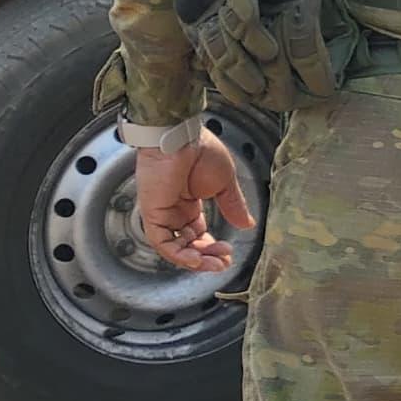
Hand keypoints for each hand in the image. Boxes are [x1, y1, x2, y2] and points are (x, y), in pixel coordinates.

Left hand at [135, 130, 254, 275]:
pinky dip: (178, 255)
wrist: (182, 137)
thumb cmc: (200, 150)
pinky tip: (196, 260)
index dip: (211, 247)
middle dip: (206, 256)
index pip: (197, 233)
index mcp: (189, 202)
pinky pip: (162, 242)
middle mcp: (174, 210)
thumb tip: (247, 225)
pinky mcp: (153, 213)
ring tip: (215, 263)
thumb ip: (233, 206)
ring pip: (175, 247)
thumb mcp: (225, 183)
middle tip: (224, 262)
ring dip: (195, 259)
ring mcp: (162, 213)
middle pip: (187, 244)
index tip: (229, 253)